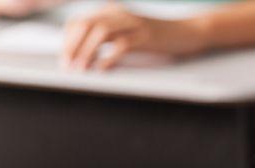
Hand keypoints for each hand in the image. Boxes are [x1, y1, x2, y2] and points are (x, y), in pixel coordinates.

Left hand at [61, 3, 208, 70]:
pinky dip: (108, 58)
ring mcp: (134, 23)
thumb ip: (110, 35)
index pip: (79, 21)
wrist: (189, 31)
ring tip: (80, 69)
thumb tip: (84, 54)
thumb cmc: (159, 36)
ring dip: (86, 51)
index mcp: (112, 11)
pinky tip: (102, 69)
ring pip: (100, 32)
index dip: (68, 40)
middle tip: (67, 66)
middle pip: (86, 24)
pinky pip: (122, 45)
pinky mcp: (147, 36)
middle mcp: (120, 13)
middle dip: (72, 46)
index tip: (65, 59)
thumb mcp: (130, 30)